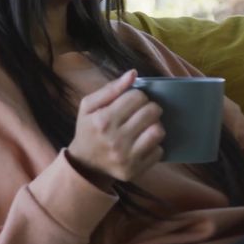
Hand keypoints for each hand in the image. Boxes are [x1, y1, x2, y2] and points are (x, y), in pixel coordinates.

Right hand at [67, 69, 165, 189]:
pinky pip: (159, 151)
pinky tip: (144, 142)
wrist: (85, 164)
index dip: (138, 95)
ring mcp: (126, 157)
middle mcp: (115, 140)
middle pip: (151, 112)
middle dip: (150, 108)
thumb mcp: (89, 106)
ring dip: (155, 125)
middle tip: (143, 112)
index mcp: (103, 120)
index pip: (137, 97)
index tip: (132, 102)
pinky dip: (155, 145)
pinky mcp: (135, 170)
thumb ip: (111, 88)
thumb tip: (133, 73)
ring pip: (158, 131)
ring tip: (147, 126)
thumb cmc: (89, 130)